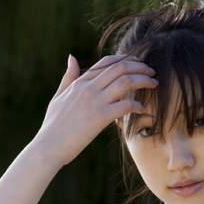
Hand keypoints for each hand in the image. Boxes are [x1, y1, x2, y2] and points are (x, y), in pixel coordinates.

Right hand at [32, 53, 157, 167]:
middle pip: (120, 68)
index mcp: (80, 82)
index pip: (107, 62)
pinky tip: (142, 109)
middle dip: (139, 66)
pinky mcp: (100, 118)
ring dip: (143, 81)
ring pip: (125, 82)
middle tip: (152, 72)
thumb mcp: (58, 96)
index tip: (138, 63)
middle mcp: (88, 88)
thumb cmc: (53, 126)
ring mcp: (94, 101)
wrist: (48, 147)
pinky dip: (137, 105)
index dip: (125, 59)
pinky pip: (125, 106)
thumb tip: (71, 57)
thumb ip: (68, 77)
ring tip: (154, 84)